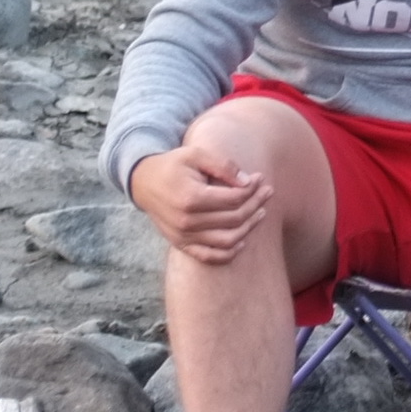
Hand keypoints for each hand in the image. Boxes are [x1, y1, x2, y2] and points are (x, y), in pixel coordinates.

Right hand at [129, 140, 274, 263]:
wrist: (144, 182)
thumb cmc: (173, 165)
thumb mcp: (196, 155)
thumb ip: (223, 165)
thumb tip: (248, 182)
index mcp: (191, 197)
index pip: (233, 199)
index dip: (251, 189)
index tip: (260, 179)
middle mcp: (187, 221)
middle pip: (234, 219)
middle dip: (255, 204)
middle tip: (267, 192)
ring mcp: (183, 236)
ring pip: (227, 240)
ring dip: (249, 228)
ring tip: (260, 213)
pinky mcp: (181, 244)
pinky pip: (210, 256)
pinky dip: (229, 252)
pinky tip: (242, 240)